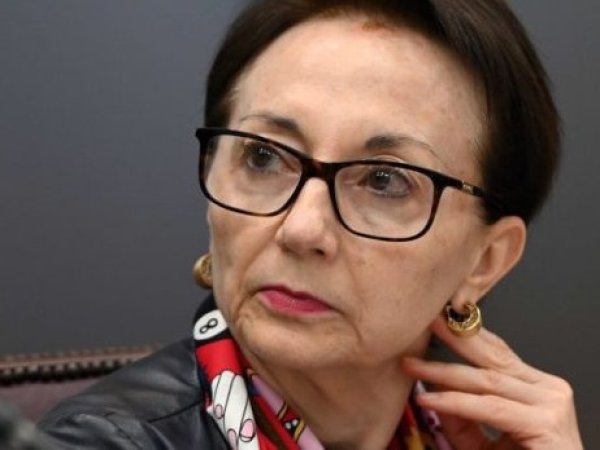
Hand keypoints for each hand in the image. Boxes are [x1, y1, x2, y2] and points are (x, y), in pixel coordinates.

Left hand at [401, 317, 582, 449]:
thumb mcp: (482, 443)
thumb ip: (460, 417)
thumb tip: (430, 387)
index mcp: (537, 388)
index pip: (497, 354)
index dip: (465, 335)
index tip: (437, 319)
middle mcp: (548, 390)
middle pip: (492, 358)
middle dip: (454, 338)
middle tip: (425, 322)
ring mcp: (550, 404)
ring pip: (486, 381)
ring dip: (443, 372)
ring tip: (412, 365)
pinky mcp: (546, 424)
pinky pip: (490, 408)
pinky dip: (455, 402)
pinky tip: (429, 398)